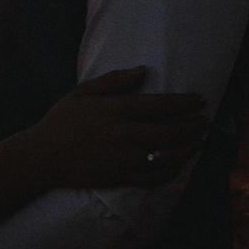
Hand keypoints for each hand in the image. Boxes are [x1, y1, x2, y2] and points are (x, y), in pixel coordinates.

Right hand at [24, 67, 207, 188]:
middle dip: (194, 126)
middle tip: (205, 121)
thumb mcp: (83, 92)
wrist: (44, 156)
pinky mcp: (123, 178)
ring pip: (170, 155)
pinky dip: (172, 170)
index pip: (163, 105)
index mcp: (118, 110)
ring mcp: (127, 159)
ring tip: (199, 141)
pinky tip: (179, 164)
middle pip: (173, 131)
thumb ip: (114, 80)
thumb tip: (143, 70)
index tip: (199, 100)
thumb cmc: (62, 120)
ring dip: (189, 148)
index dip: (186, 102)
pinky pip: (156, 177)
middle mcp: (127, 135)